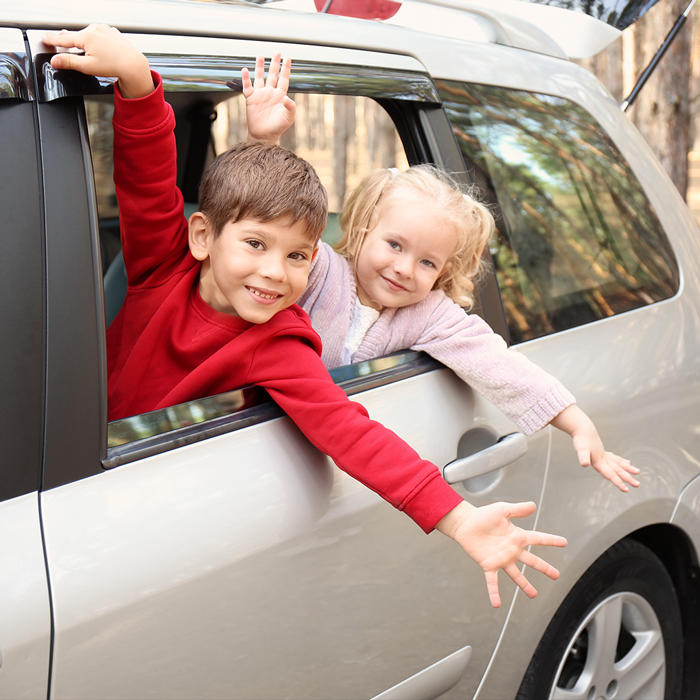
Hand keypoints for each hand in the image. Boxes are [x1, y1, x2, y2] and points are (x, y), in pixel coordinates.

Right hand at [42, 24, 153, 98]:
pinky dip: (96, 41)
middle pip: (76, 36)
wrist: (133, 65)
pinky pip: (99, 34)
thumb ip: (69, 62)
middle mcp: (94, 29)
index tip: (44, 39)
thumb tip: (55, 61)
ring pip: (87, 34)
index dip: (52, 40)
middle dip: (71, 43)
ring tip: (93, 56)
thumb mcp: (87, 67)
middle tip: (71, 51)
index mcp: (86, 36)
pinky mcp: (111, 31)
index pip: (63, 38)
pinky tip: (102, 51)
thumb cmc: (114, 66)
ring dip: (85, 42)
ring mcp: (104, 29)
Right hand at [242, 54, 295, 143]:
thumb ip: (291, 107)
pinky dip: (246, 78)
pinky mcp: (250, 99)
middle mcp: (270, 92)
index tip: (288, 58)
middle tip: (277, 51)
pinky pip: (247, 86)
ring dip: (260, 67)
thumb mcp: (288, 118)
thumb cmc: (278, 127)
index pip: (284, 79)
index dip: (286, 69)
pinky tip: (245, 70)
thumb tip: (287, 98)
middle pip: (272, 74)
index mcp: (280, 96)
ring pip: (259, 77)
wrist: (265, 136)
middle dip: (275, 63)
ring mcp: (260, 95)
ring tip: (261, 56)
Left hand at [437, 500, 566, 607]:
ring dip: (525, 585)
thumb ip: (518, 509)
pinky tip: (497, 604)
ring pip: (516, 575)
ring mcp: (501, 559)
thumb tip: (533, 506)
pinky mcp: (488, 564)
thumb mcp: (503, 509)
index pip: (537, 538)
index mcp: (517, 536)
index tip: (564, 542)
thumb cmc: (483, 515)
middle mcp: (512, 550)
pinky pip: (493, 581)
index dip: (551, 540)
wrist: (465, 523)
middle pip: (532, 561)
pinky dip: (494, 592)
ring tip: (534, 595)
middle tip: (556, 575)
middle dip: (544, 568)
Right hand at [552, 405, 639, 491]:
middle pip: (616, 472)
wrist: (580, 431)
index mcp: (598, 464)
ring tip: (637, 472)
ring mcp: (603, 458)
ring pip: (618, 466)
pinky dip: (622, 462)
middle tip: (637, 484)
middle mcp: (601, 463)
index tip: (626, 489)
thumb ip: (583, 457)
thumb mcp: (581, 449)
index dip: (618, 482)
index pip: (610, 475)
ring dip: (627, 470)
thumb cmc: (581, 440)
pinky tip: (627, 462)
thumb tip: (585, 464)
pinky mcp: (603, 453)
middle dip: (627, 478)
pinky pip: (615, 459)